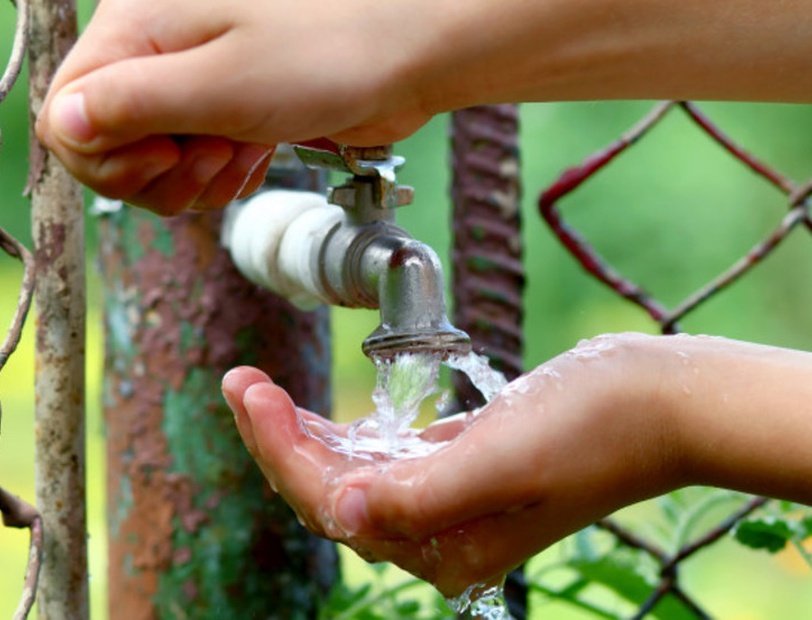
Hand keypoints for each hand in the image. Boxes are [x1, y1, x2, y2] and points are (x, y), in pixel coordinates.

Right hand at [35, 0, 436, 214]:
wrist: (405, 54)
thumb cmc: (328, 52)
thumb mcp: (222, 84)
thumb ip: (134, 103)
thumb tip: (65, 124)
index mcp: (138, 29)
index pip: (68, 114)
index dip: (107, 157)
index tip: (167, 155)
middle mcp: (159, 54)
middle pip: (108, 146)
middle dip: (155, 175)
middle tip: (211, 157)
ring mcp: (195, 85)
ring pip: (155, 164)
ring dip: (196, 180)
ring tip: (242, 153)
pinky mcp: (229, 110)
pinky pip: (198, 164)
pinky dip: (222, 176)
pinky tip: (255, 157)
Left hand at [221, 334, 675, 595]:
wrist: (661, 403)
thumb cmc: (593, 425)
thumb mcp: (505, 457)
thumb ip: (421, 494)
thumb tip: (339, 512)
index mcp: (444, 545)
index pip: (333, 502)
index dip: (280, 449)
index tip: (249, 388)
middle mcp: (443, 534)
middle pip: (332, 494)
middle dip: (279, 441)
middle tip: (240, 380)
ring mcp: (454, 500)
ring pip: (353, 477)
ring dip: (306, 437)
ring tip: (263, 392)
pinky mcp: (467, 466)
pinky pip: (387, 461)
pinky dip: (349, 438)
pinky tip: (326, 417)